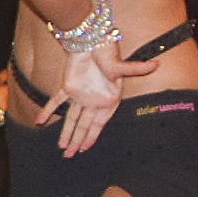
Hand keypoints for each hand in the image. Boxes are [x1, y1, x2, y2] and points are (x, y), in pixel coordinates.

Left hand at [40, 43, 157, 158]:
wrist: (90, 40)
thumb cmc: (108, 53)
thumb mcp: (122, 66)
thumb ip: (137, 69)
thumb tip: (156, 64)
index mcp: (107, 100)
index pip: (98, 124)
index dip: (91, 136)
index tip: (85, 149)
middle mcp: (93, 100)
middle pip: (83, 125)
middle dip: (77, 141)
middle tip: (70, 156)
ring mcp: (79, 94)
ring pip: (70, 118)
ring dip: (65, 132)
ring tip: (61, 148)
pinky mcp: (67, 86)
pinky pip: (56, 101)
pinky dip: (48, 110)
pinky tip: (41, 121)